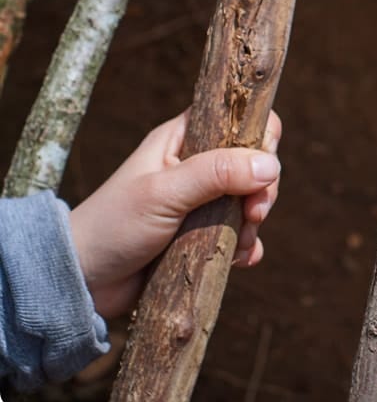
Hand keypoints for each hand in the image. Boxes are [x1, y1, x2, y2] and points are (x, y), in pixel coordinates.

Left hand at [69, 111, 281, 318]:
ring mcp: (202, 201)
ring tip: (240, 243)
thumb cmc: (113, 226)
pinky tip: (240, 259)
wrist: (81, 281)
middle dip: (262, 190)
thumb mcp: (164, 193)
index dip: (260, 138)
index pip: (239, 120)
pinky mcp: (203, 234)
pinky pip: (241, 234)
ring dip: (254, 223)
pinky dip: (247, 246)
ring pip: (251, 200)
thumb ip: (216, 174)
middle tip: (254, 214)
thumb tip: (270, 165)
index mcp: (184, 140)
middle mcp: (196, 166)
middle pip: (254, 163)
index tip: (263, 168)